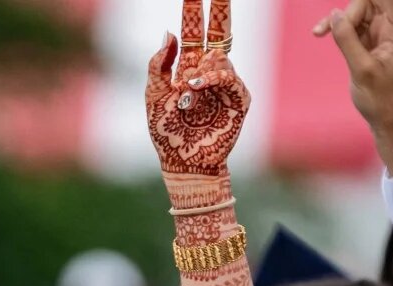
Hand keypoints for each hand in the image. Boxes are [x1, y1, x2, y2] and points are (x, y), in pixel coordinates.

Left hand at [146, 0, 249, 179]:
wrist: (181, 162)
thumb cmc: (165, 133)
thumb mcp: (153, 95)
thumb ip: (159, 65)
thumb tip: (169, 31)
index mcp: (188, 68)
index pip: (194, 33)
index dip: (195, 12)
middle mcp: (209, 72)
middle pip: (218, 33)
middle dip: (219, 11)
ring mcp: (226, 85)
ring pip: (220, 58)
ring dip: (202, 69)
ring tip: (188, 89)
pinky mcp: (238, 100)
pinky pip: (230, 78)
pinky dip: (213, 79)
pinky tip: (196, 86)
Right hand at [315, 0, 392, 174]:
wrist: (391, 121)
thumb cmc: (384, 99)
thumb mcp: (362, 69)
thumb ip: (348, 39)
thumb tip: (334, 14)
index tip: (349, 4)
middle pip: (370, 2)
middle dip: (348, 10)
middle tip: (327, 30)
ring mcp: (381, 35)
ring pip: (359, 12)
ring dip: (339, 19)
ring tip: (318, 33)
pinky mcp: (370, 44)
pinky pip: (353, 26)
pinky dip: (338, 28)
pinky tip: (322, 34)